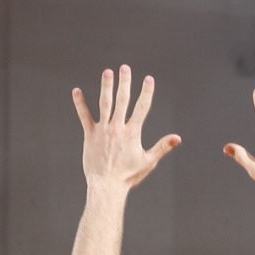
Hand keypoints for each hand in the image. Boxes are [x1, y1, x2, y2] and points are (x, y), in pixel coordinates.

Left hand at [73, 65, 180, 192]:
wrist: (107, 186)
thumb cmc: (128, 176)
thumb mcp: (148, 162)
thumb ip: (162, 147)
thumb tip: (178, 138)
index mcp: (132, 133)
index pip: (142, 107)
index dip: (146, 92)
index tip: (148, 79)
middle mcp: (117, 128)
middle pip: (122, 100)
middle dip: (124, 83)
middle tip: (125, 67)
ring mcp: (103, 130)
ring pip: (104, 104)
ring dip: (106, 87)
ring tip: (107, 72)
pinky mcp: (90, 135)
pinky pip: (84, 116)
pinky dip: (80, 104)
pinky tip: (76, 91)